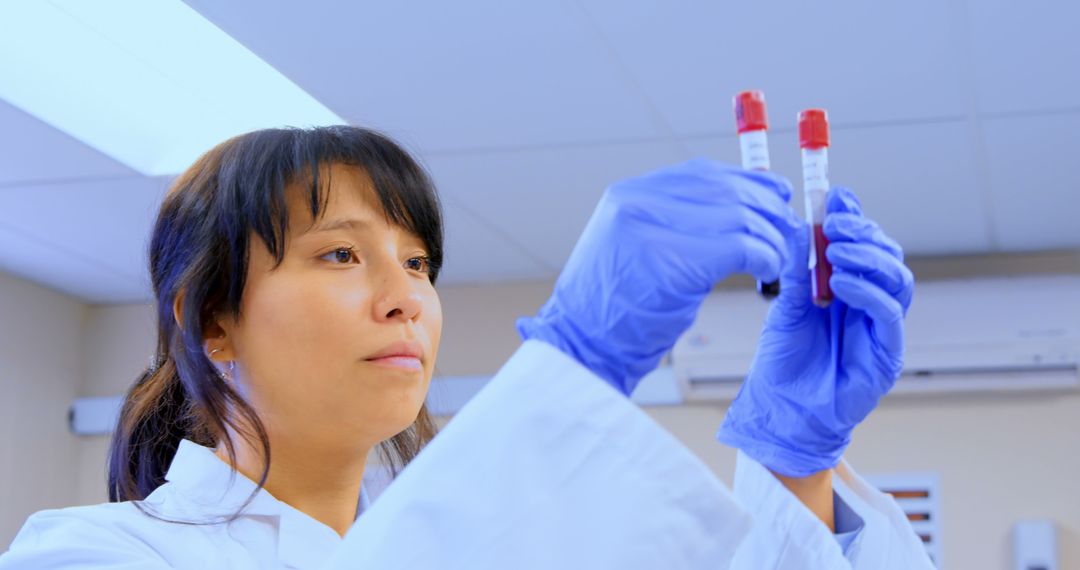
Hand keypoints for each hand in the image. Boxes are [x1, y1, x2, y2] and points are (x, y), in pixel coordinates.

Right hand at [517, 158, 799, 394]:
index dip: (748, 182)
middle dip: (768, 208)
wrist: (582, 348)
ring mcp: (649, 229)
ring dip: (771, 238)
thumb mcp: (634, 249)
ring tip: (781, 259)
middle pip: (725, 189)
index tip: (776, 196)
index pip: (702, 173)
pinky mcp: (671, 262)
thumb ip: (672, 222)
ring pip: (738, 216)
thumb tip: (735, 207)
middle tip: (790, 231)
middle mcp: (635, 202)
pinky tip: (769, 272)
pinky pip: (739, 246)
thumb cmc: (615, 310)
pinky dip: (765, 257)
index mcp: (627, 195)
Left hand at [718, 187, 913, 476]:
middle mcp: (870, 304)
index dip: (854, 218)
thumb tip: (799, 225)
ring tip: (836, 253)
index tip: (835, 198)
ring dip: (869, 258)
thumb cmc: (783, 359)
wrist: (781, 408)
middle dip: (864, 233)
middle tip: (835, 224)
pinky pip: (889, 314)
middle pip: (887, 256)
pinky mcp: (886, 354)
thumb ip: (797, 268)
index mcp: (848, 288)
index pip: (863, 244)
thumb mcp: (785, 304)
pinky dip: (868, 292)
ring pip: (898, 280)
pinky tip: (841, 284)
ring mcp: (882, 328)